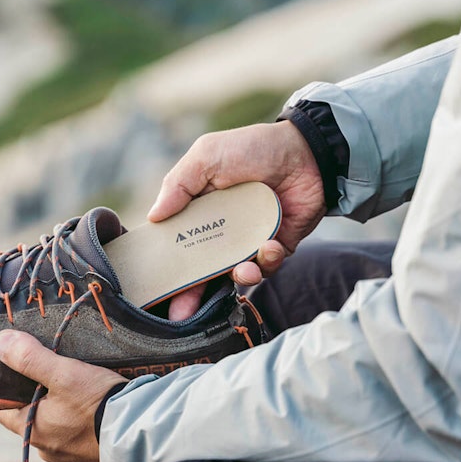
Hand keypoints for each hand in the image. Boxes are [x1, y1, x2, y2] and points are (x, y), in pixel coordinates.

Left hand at [0, 330, 127, 461]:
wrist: (141, 430)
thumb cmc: (98, 402)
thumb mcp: (63, 373)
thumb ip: (29, 357)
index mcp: (32, 432)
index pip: (4, 411)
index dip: (8, 390)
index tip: (20, 372)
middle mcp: (47, 449)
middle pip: (31, 416)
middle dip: (39, 397)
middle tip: (54, 374)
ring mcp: (70, 455)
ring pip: (56, 424)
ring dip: (63, 409)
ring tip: (79, 387)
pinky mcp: (92, 454)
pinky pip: (78, 432)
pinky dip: (82, 419)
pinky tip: (96, 404)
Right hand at [149, 121, 325, 319]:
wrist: (306, 151)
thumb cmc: (253, 148)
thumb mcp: (207, 156)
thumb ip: (178, 184)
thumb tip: (154, 216)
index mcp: (200, 210)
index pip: (180, 245)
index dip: (169, 268)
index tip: (157, 290)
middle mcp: (223, 229)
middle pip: (203, 269)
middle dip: (193, 294)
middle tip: (183, 312)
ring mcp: (250, 239)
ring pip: (237, 272)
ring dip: (239, 276)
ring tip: (244, 269)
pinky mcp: (277, 244)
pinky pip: (268, 266)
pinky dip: (268, 261)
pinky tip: (270, 244)